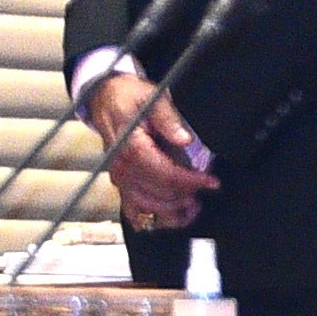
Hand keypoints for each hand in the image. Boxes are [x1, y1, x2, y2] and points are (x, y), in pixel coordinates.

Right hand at [89, 71, 220, 227]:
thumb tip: (184, 139)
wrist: (104, 97)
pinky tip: (170, 217)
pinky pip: (132, 208)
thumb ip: (168, 118)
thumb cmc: (129, 97)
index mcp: (130, 146)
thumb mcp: (152, 98)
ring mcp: (119, 176)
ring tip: (193, 206)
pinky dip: (151, 217)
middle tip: (206, 190)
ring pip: (146, 206)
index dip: (190, 181)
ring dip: (171, 211)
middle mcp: (121, 165)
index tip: (212, 182)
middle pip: (157, 193)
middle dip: (185, 196)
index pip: (163, 173)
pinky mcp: (120, 181)